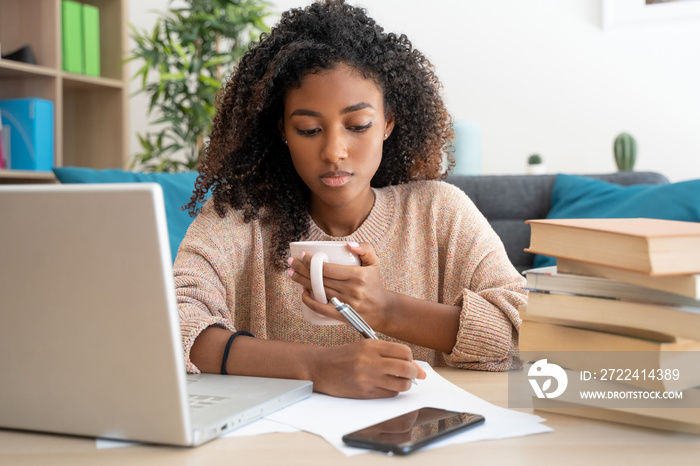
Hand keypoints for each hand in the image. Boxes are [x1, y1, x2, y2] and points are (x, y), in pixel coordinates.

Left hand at [288, 242, 392, 329]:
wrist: (383, 310)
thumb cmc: (375, 283)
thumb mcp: (375, 262)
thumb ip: (365, 248)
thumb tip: (347, 244)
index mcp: (358, 276)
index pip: (329, 268)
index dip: (313, 262)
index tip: (304, 255)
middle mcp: (352, 290)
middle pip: (320, 279)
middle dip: (302, 269)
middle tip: (292, 262)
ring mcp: (346, 304)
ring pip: (319, 291)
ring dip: (302, 282)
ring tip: (292, 274)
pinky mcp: (342, 315)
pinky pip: (321, 308)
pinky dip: (309, 301)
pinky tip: (303, 293)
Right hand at [310, 339, 426, 398]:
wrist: (319, 368)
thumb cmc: (342, 356)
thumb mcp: (364, 347)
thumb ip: (388, 353)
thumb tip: (415, 366)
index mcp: (371, 345)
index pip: (404, 352)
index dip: (410, 359)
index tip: (408, 362)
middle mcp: (370, 361)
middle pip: (405, 368)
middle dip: (413, 373)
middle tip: (410, 374)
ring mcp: (367, 378)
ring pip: (401, 384)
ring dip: (404, 384)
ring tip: (398, 381)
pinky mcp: (364, 392)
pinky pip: (389, 394)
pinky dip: (392, 391)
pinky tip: (385, 386)